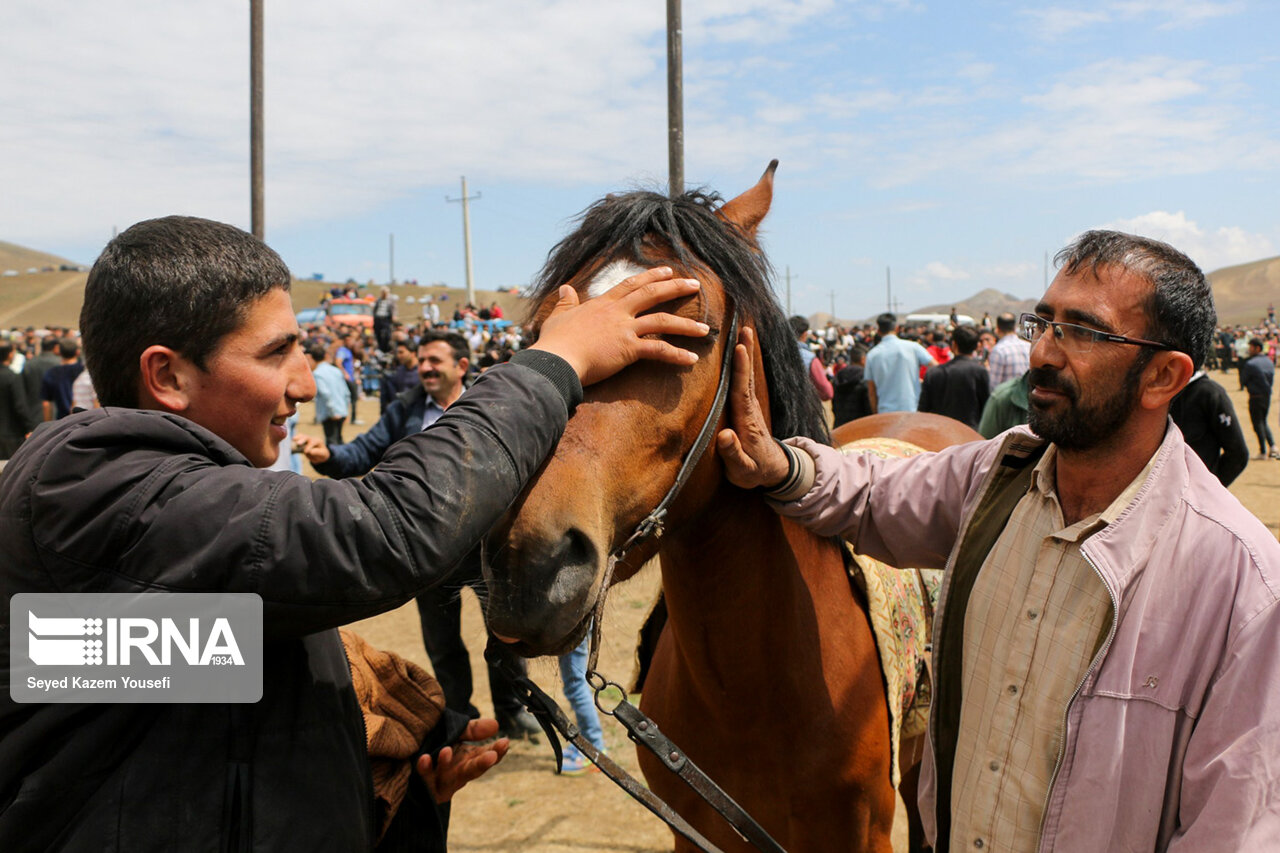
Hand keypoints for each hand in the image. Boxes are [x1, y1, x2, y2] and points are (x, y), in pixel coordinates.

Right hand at [292, 434, 330, 463]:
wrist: (321, 455)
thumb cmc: (322, 455)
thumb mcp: (323, 454)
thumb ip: (317, 452)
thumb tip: (310, 451)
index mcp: (318, 441)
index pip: (313, 442)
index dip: (309, 446)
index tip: (306, 452)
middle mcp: (312, 439)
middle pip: (307, 437)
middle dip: (302, 440)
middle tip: (298, 443)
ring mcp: (307, 440)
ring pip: (302, 437)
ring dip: (298, 438)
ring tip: (293, 439)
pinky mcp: (303, 443)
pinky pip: (299, 440)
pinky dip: (296, 441)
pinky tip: (292, 443)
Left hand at [416, 718, 508, 802]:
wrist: (408, 755)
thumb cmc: (436, 742)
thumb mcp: (455, 733)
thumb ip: (473, 730)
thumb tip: (496, 725)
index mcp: (469, 758)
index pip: (488, 756)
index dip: (497, 751)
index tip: (505, 742)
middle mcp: (459, 772)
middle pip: (472, 770)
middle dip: (482, 763)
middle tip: (492, 756)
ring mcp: (443, 782)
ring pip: (448, 778)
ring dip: (447, 765)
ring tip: (446, 750)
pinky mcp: (425, 788)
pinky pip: (425, 782)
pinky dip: (425, 770)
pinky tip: (424, 759)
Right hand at [531, 267, 709, 386]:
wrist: (556, 360)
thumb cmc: (555, 341)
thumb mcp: (559, 316)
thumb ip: (566, 302)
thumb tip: (565, 288)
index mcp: (603, 304)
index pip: (631, 284)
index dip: (651, 276)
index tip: (667, 270)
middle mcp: (618, 312)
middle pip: (652, 294)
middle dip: (676, 287)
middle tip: (695, 284)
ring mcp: (624, 329)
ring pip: (662, 321)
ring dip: (686, 325)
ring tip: (705, 329)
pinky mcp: (628, 349)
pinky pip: (658, 350)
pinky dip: (676, 355)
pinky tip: (690, 360)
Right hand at [715, 327, 790, 488]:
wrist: (774, 471)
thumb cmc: (755, 471)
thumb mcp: (743, 470)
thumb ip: (733, 454)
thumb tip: (725, 435)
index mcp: (747, 421)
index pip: (742, 391)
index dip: (741, 370)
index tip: (740, 349)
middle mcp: (750, 409)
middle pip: (748, 376)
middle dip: (747, 351)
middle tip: (745, 327)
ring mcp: (750, 406)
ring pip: (747, 375)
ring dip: (746, 352)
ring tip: (743, 330)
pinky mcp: (747, 406)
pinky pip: (744, 380)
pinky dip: (743, 363)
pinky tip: (740, 350)